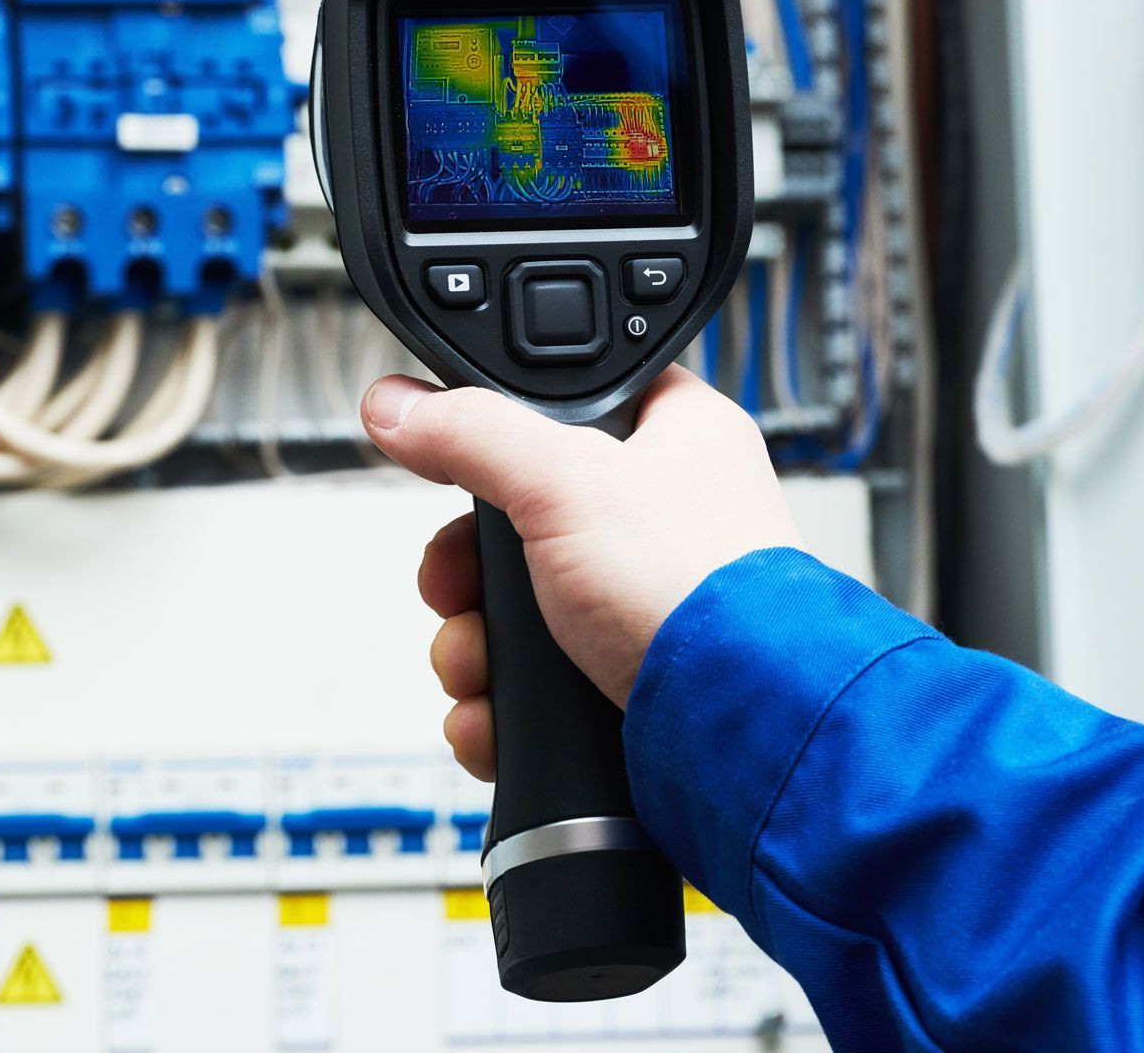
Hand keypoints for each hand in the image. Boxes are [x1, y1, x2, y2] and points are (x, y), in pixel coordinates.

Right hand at [361, 366, 801, 778]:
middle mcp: (662, 523)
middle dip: (467, 575)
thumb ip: (472, 433)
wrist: (746, 738)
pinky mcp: (622, 682)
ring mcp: (642, 608)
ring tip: (475, 667)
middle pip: (519, 525)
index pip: (570, 409)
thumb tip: (397, 406)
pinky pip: (530, 684)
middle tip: (454, 589)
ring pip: (515, 611)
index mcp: (675, 441)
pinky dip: (498, 704)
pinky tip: (493, 715)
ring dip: (472, 645)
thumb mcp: (566, 481)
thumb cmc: (702, 594)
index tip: (455, 466)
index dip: (502, 437)